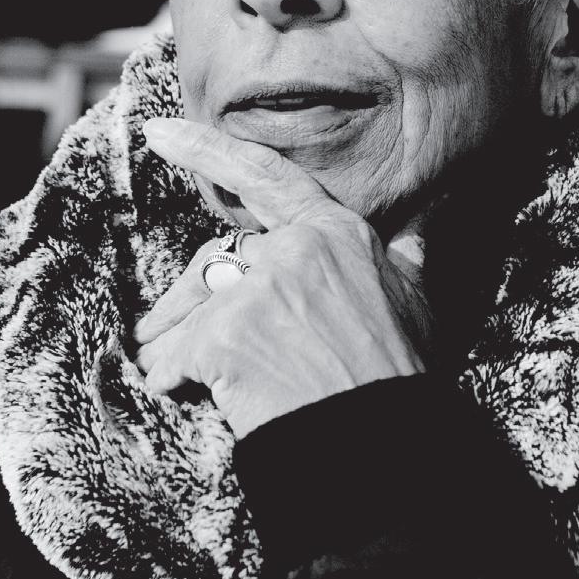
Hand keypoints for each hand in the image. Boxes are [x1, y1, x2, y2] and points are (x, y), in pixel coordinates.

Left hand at [134, 119, 432, 438]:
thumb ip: (405, 256)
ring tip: (164, 369)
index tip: (160, 132)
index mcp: (336, 233)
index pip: (265, 177)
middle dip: (182, 300)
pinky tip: (178, 392)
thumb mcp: (415, 302)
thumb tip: (423, 224)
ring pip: (192, 309)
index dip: (207, 150)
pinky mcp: (228, 335)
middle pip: (216, 260)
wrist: (380, 446)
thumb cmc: (396, 376)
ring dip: (173, 342)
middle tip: (155, 331)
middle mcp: (297, 249)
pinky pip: (178, 353)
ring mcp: (261, 290)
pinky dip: (171, 376)